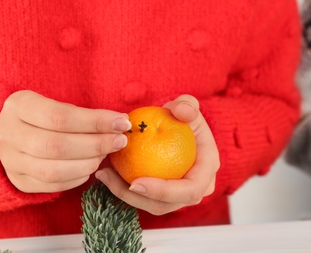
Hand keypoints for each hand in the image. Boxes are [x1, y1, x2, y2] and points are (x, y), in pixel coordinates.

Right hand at [0, 90, 130, 192]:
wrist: (14, 132)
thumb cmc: (44, 115)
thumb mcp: (56, 103)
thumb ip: (82, 114)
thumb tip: (119, 123)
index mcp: (18, 106)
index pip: (60, 117)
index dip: (95, 121)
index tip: (121, 122)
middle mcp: (8, 134)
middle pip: (57, 146)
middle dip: (95, 145)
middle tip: (119, 142)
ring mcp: (11, 161)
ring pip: (53, 171)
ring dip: (88, 164)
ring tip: (104, 155)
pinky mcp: (18, 181)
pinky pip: (52, 186)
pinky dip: (77, 178)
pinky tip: (90, 167)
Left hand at [95, 94, 219, 214]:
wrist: (177, 127)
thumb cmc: (183, 118)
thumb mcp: (186, 106)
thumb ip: (187, 105)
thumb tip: (182, 112)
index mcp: (207, 170)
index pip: (189, 190)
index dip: (165, 192)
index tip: (136, 182)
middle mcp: (196, 188)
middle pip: (167, 205)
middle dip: (137, 199)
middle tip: (111, 180)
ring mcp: (179, 195)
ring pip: (151, 206)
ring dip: (125, 195)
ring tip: (104, 175)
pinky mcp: (163, 195)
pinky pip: (143, 199)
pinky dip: (123, 189)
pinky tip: (106, 173)